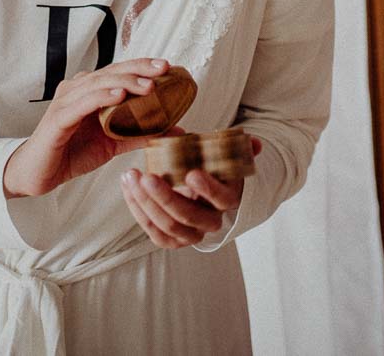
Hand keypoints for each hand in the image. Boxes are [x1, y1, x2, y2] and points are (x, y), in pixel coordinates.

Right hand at [3, 57, 172, 198]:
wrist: (39, 174)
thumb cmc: (73, 153)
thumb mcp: (113, 144)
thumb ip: (140, 135)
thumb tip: (176, 131)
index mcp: (90, 91)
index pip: (119, 71)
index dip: (142, 65)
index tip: (168, 66)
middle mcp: (77, 90)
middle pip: (111, 72)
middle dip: (139, 68)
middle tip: (163, 69)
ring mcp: (66, 101)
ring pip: (98, 84)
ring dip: (124, 82)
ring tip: (148, 85)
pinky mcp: (58, 119)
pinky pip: (81, 104)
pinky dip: (100, 97)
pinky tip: (119, 95)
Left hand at [119, 137, 261, 248]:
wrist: (201, 187)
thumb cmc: (210, 166)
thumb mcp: (223, 155)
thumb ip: (239, 148)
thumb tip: (255, 143)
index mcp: (226, 198)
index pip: (222, 199)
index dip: (208, 188)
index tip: (191, 173)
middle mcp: (210, 221)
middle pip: (189, 217)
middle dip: (165, 197)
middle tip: (147, 176)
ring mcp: (190, 234)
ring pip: (168, 227)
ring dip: (146, 203)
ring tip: (131, 176)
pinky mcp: (171, 240)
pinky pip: (153, 232)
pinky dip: (137, 210)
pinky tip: (128, 188)